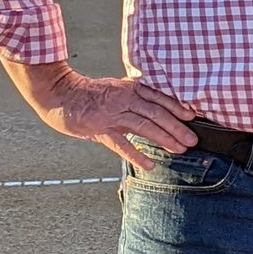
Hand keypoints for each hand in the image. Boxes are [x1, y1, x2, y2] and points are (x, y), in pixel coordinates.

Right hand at [5, 60, 195, 167]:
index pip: (158, 97)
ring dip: (163, 138)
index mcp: (130, 88)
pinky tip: (149, 164)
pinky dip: (136, 154)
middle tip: (192, 140)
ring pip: (143, 126)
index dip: (177, 107)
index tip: (193, 116)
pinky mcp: (99, 128)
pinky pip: (120, 143)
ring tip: (179, 149)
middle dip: (176, 127)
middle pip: (156, 113)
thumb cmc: (90, 94)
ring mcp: (111, 113)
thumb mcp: (116, 89)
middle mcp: (123, 99)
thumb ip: (136, 97)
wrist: (59, 93)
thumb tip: (159, 109)